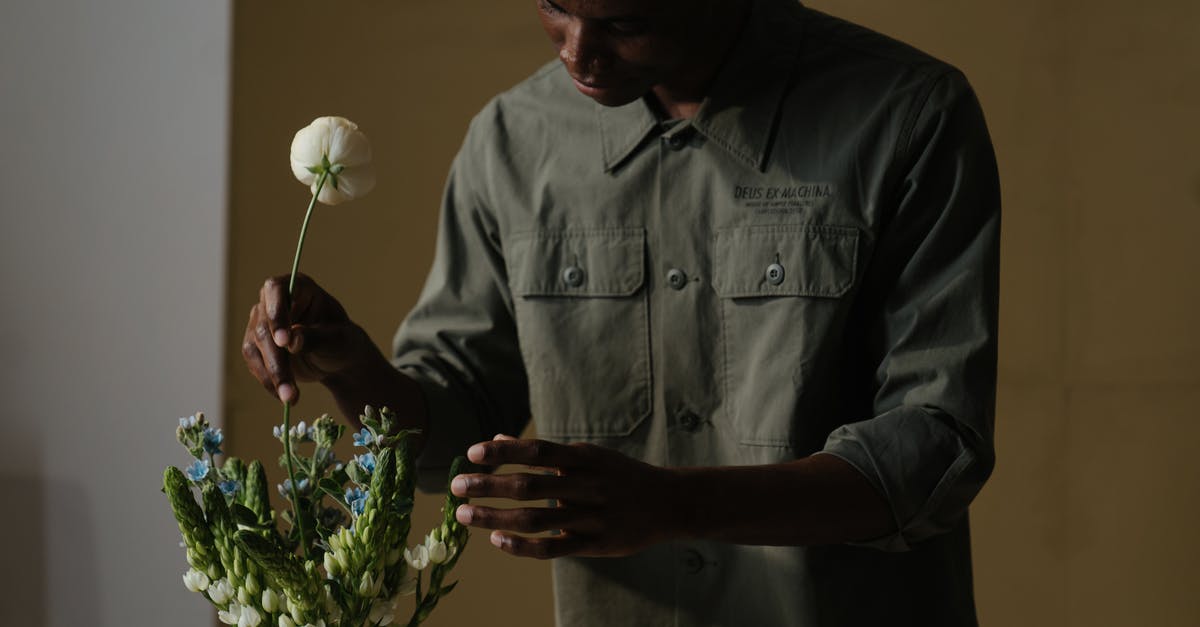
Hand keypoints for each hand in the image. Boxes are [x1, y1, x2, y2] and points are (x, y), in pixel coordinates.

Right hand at [241, 274, 371, 403]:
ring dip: (272, 375)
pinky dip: (268, 381)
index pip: (276, 290)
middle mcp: (274, 302)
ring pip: (255, 347)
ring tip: (291, 398)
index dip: (276, 314)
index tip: (284, 341)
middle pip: (264, 325)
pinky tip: (284, 395)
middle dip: (276, 359)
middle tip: (289, 385)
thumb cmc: (343, 342)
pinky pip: (255, 363)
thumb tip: (292, 340)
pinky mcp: (258, 346)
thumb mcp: (338, 340)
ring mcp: (263, 324)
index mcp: (299, 287)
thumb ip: (316, 338)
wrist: (339, 360)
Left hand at [450, 435, 681, 558]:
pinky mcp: (596, 544)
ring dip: (496, 517)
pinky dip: (523, 546)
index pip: (537, 451)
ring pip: (536, 519)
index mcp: (583, 458)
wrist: (669, 502)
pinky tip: (497, 541)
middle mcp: (587, 485)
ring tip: (465, 516)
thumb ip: (543, 452)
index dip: (504, 452)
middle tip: (456, 487)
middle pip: (530, 484)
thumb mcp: (587, 456)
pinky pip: (554, 548)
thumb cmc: (618, 475)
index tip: (472, 453)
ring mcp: (592, 517)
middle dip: (489, 485)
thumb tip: (497, 440)